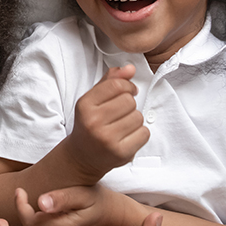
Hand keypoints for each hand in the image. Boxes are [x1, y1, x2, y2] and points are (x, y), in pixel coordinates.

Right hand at [65, 65, 148, 180]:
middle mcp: (93, 122)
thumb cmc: (90, 124)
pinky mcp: (120, 153)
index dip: (127, 86)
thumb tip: (130, 68)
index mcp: (85, 105)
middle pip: (129, 101)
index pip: (117, 85)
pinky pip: (144, 133)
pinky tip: (127, 137)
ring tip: (123, 125)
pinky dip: (140, 134)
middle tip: (121, 113)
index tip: (128, 91)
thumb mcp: (93, 100)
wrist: (82, 157)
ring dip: (135, 119)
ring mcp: (107, 139)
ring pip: (138, 117)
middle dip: (130, 105)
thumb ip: (110, 81)